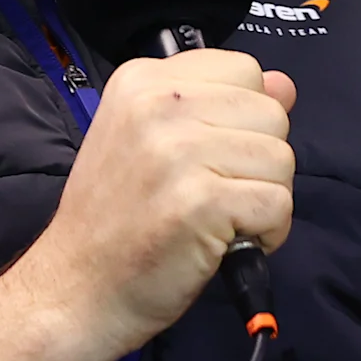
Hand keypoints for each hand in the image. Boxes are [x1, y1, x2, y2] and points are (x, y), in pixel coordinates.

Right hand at [13, 51, 295, 360]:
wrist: (76, 289)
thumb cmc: (117, 219)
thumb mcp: (152, 140)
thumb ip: (217, 105)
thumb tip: (285, 85)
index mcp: (143, 80)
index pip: (245, 70)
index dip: (243, 119)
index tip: (210, 155)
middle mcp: (159, 103)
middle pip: (271, 114)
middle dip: (258, 161)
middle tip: (213, 195)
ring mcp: (179, 151)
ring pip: (281, 159)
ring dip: (264, 198)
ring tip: (219, 220)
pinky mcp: (202, 201)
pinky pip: (278, 204)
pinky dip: (267, 232)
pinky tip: (227, 243)